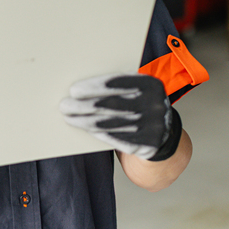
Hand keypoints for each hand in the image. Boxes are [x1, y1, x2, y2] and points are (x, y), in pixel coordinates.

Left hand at [59, 74, 181, 160]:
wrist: (164, 130)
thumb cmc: (140, 102)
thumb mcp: (136, 88)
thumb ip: (117, 85)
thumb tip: (81, 88)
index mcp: (151, 84)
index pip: (117, 84)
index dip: (93, 87)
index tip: (74, 90)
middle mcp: (154, 105)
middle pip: (111, 105)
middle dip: (84, 105)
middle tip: (65, 105)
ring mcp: (153, 127)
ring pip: (110, 124)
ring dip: (85, 121)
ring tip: (70, 117)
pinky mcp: (147, 145)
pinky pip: (117, 139)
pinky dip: (98, 133)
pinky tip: (86, 128)